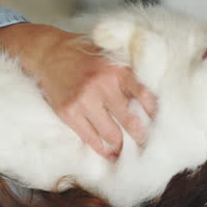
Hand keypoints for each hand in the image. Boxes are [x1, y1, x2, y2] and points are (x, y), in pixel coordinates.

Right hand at [0, 22, 157, 159]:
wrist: (48, 54)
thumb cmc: (83, 57)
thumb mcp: (109, 57)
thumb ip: (126, 75)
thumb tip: (147, 100)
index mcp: (116, 70)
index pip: (144, 96)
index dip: (153, 113)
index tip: (158, 124)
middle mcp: (102, 85)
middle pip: (129, 120)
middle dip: (139, 136)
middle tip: (145, 144)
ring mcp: (84, 101)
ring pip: (110, 133)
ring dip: (120, 146)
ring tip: (126, 152)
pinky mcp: (69, 113)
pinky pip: (90, 138)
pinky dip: (102, 149)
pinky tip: (109, 153)